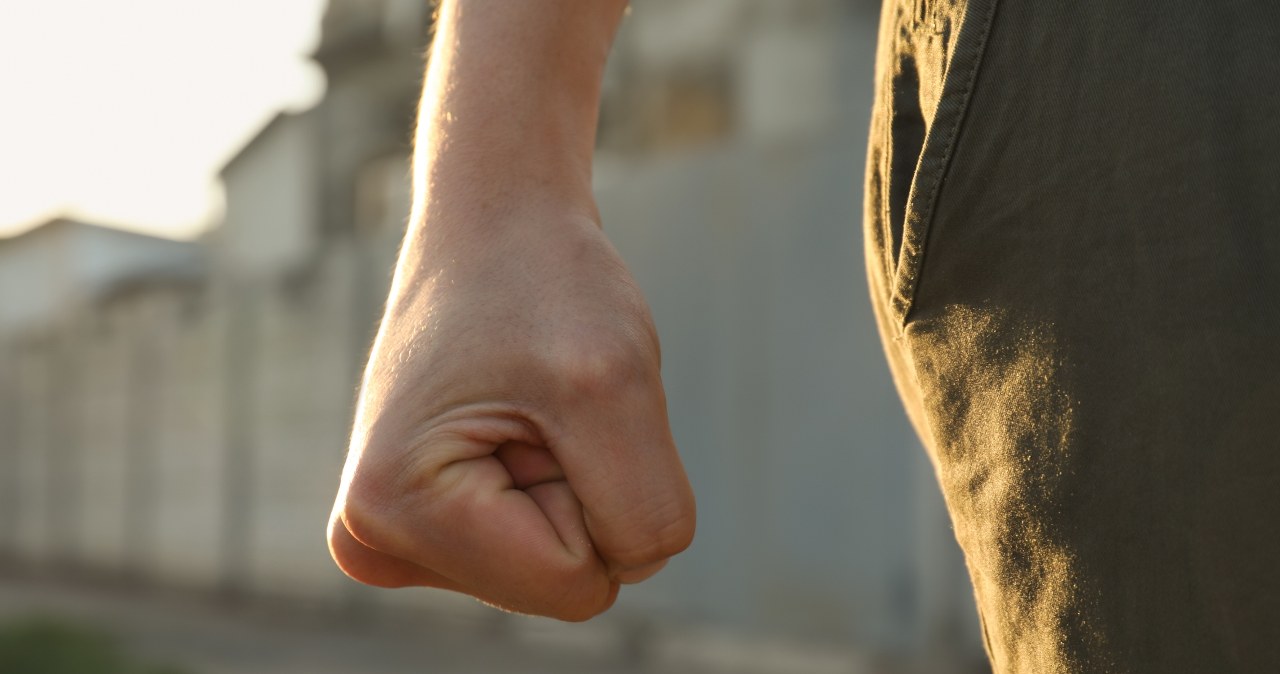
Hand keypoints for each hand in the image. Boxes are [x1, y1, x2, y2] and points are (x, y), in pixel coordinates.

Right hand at [326, 206, 695, 620]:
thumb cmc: (546, 283)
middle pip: (565, 583)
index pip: (578, 584)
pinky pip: (545, 546)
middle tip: (542, 400)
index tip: (553, 403)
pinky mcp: (426, 525)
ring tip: (527, 403)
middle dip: (584, 488)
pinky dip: (559, 481)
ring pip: (560, 567)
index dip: (601, 488)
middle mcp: (374, 541)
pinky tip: (514, 419)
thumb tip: (628, 571)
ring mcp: (395, 537)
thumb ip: (644, 511)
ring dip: (573, 480)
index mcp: (393, 512)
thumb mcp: (616, 385)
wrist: (496, 224)